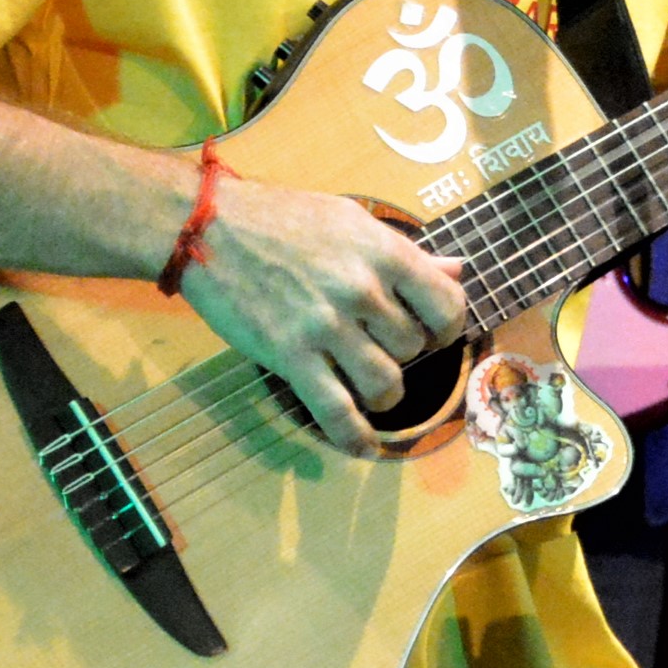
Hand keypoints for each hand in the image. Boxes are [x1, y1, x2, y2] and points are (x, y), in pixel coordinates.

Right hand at [175, 169, 473, 451]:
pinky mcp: (290, 356)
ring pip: (385, 384)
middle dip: (402, 354)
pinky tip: (365, 448)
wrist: (209, 227)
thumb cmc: (283, 219)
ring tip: (369, 385)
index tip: (434, 332)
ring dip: (383, 393)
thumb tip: (458, 271)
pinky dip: (354, 436)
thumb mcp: (352, 221)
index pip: (447, 304)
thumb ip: (406, 252)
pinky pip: (335, 410)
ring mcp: (326, 326)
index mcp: (383, 252)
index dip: (447, 326)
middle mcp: (361, 291)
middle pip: (413, 348)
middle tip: (379, 347)